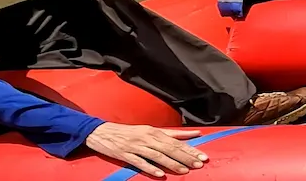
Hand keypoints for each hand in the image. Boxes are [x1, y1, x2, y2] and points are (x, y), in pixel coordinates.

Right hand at [85, 123, 207, 176]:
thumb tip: (193, 134)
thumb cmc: (130, 132)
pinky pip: (139, 162)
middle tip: (198, 164)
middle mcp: (148, 138)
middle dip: (186, 157)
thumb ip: (172, 134)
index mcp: (155, 132)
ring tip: (184, 170)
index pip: (177, 141)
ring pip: (158, 156)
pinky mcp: (126, 155)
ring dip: (172, 164)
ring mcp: (137, 147)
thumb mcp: (151, 130)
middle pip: (170, 148)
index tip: (202, 155)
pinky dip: (150, 168)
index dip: (191, 149)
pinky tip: (160, 174)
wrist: (103, 132)